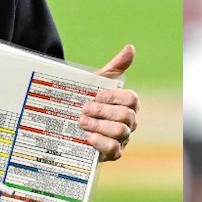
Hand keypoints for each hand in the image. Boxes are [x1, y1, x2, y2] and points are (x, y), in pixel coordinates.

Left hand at [80, 44, 139, 161]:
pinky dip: (100, 142)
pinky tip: (87, 136)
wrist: (70, 121)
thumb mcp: (98, 83)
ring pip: (121, 132)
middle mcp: (129, 122)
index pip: (132, 99)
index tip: (96, 95)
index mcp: (128, 104)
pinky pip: (113, 149)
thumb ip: (115, 66)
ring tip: (82, 122)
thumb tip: (130, 48)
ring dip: (99, 126)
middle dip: (103, 112)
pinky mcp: (113, 154)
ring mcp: (123, 139)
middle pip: (126, 116)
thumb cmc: (88, 100)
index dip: (114, 97)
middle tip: (84, 109)